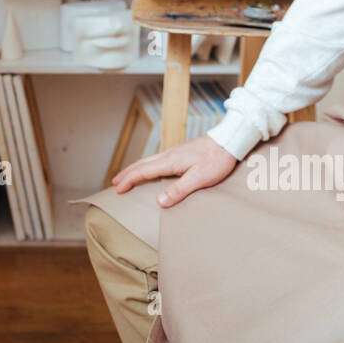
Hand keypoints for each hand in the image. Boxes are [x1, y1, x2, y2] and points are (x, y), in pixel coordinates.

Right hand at [111, 135, 238, 207]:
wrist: (229, 141)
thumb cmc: (216, 160)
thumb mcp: (199, 178)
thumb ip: (179, 189)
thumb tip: (159, 201)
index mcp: (170, 161)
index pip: (144, 171)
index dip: (130, 180)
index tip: (118, 189)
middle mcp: (169, 155)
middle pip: (142, 164)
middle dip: (127, 173)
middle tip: (115, 183)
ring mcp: (174, 152)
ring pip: (149, 161)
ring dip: (135, 169)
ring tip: (127, 176)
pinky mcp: (181, 153)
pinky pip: (156, 160)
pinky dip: (146, 166)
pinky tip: (150, 169)